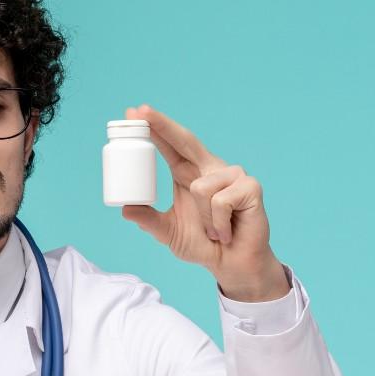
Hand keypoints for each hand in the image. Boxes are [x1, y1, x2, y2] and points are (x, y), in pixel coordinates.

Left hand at [120, 104, 288, 301]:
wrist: (233, 264)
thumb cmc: (204, 243)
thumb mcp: (168, 232)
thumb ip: (149, 221)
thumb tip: (124, 209)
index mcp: (188, 173)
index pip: (169, 145)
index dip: (155, 127)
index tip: (134, 112)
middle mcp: (210, 168)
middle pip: (185, 140)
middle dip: (163, 125)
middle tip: (141, 111)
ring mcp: (232, 175)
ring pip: (200, 189)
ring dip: (203, 219)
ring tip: (213, 230)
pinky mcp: (250, 187)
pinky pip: (220, 202)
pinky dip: (218, 224)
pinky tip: (227, 230)